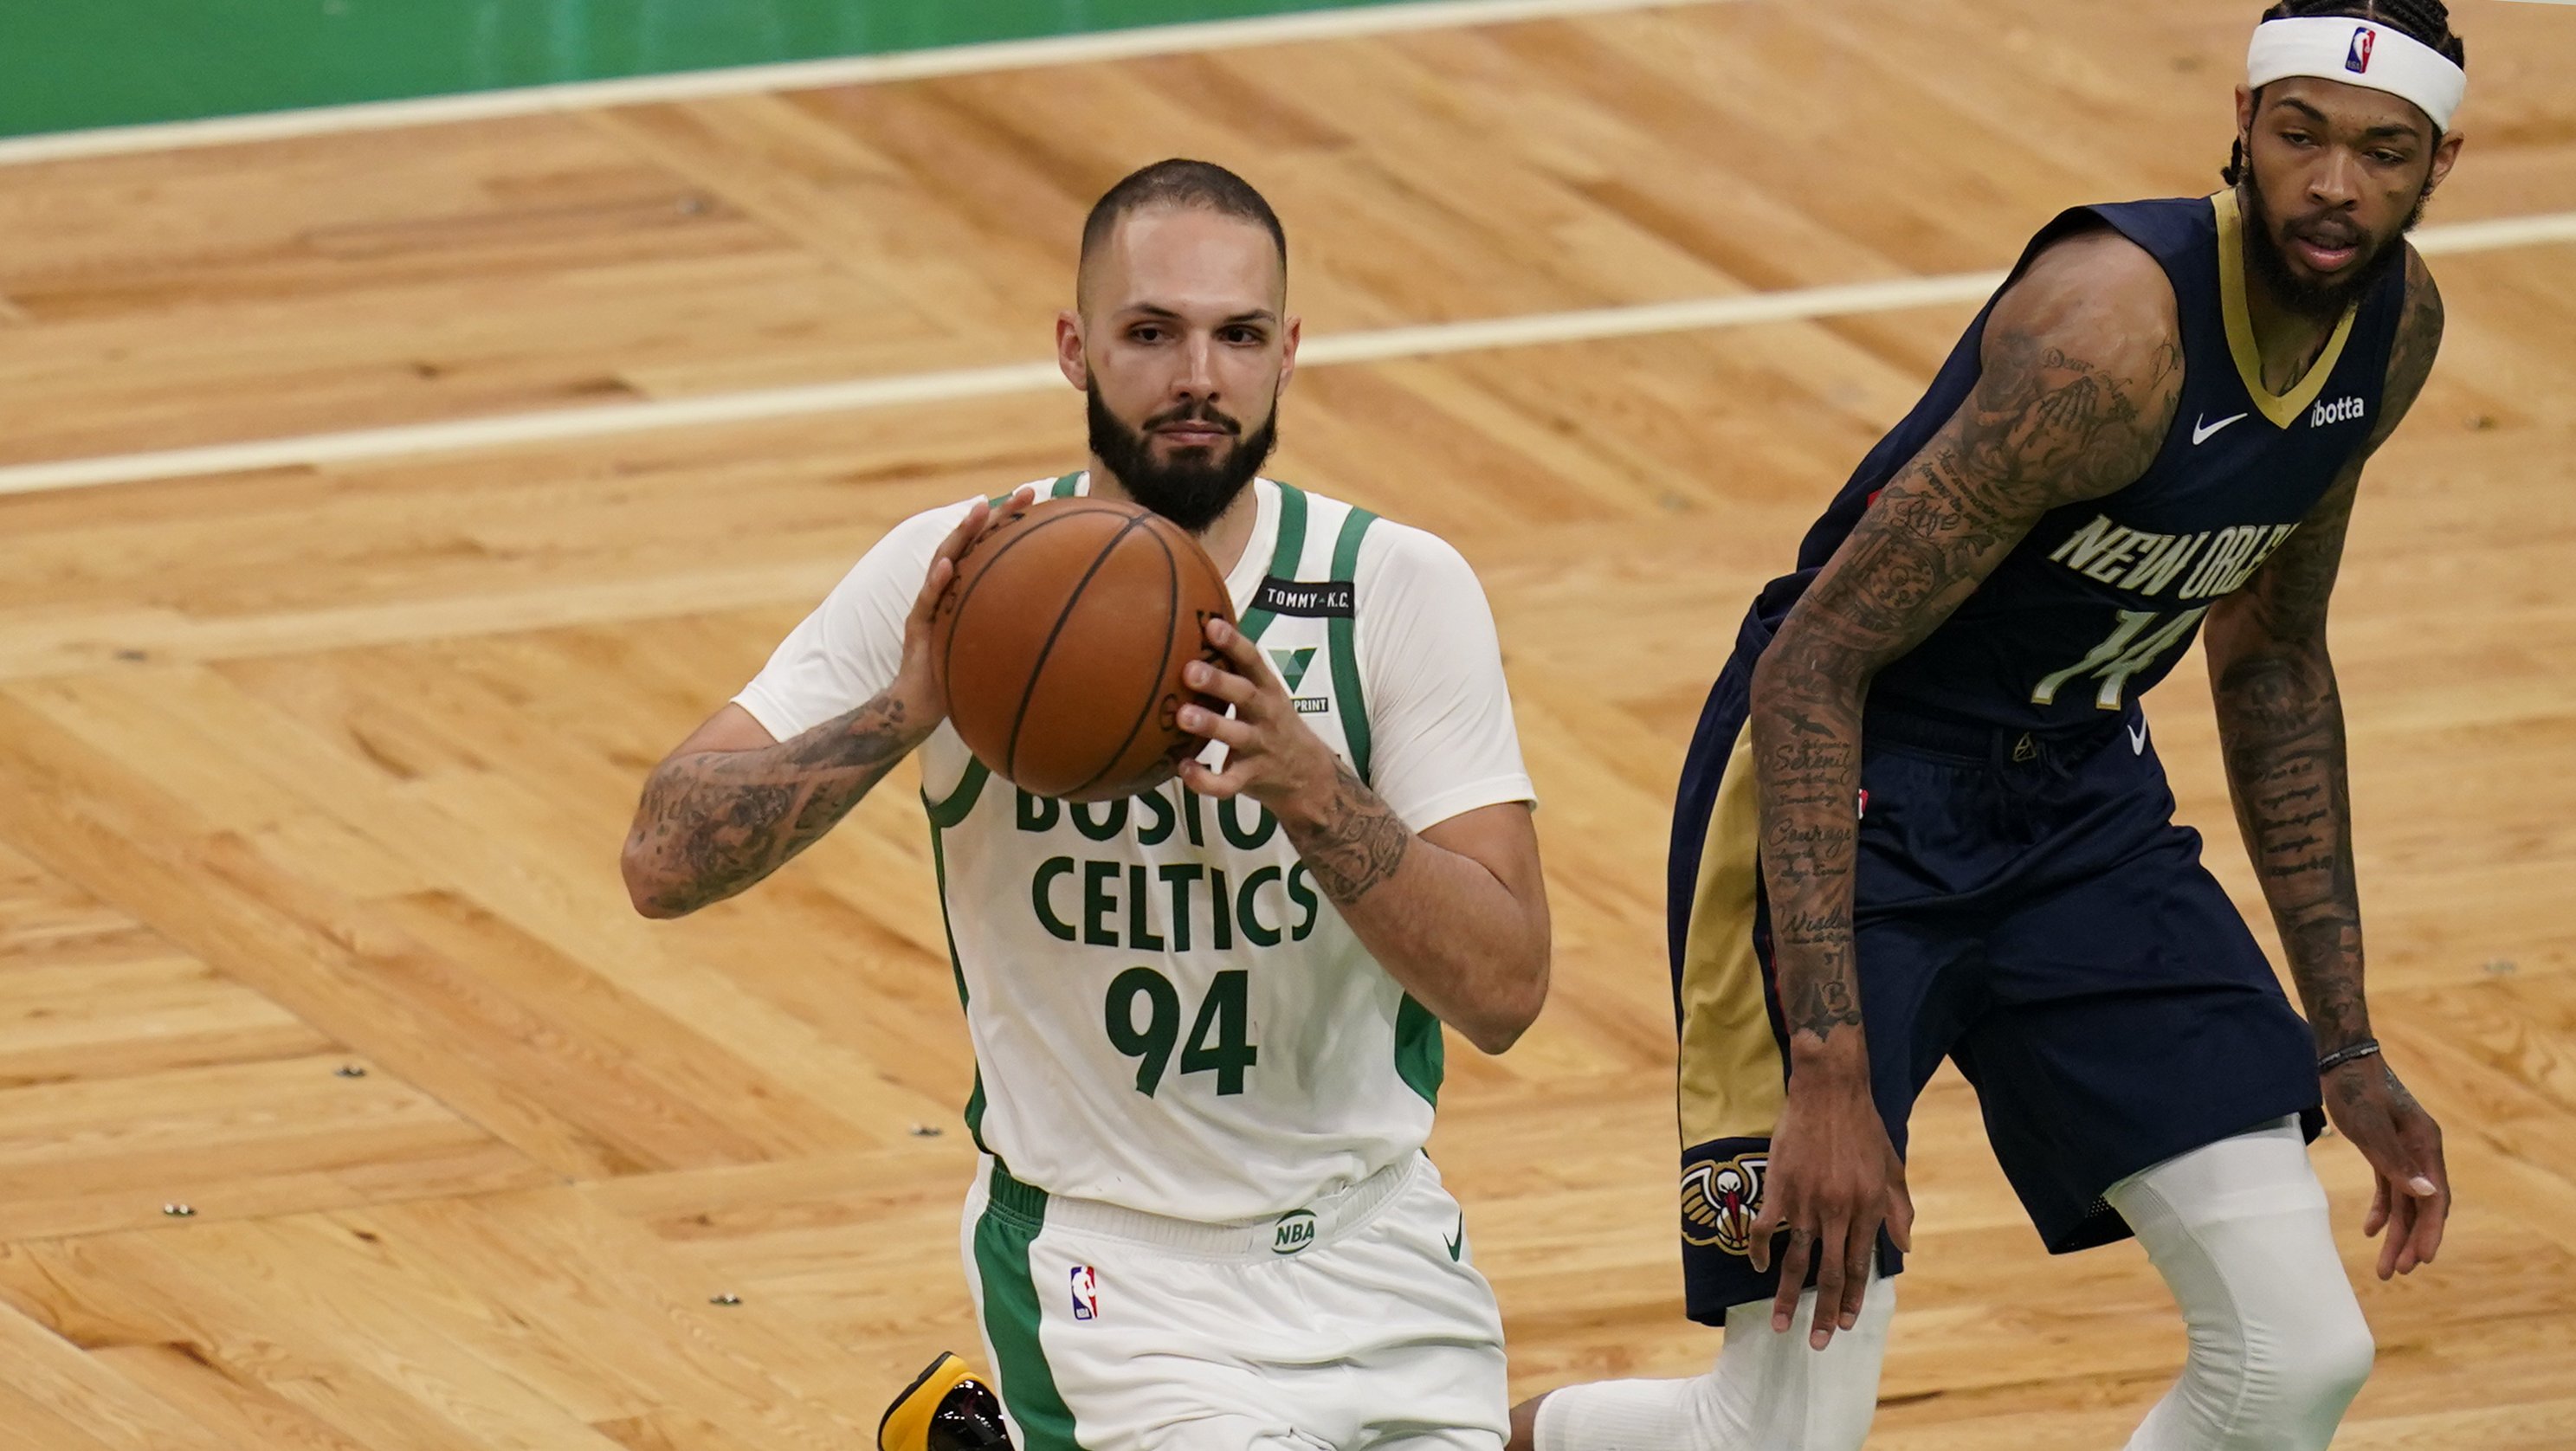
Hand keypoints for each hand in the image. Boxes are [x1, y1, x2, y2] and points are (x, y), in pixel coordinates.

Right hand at [898, 489, 1029, 729]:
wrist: (923, 704)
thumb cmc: (963, 676)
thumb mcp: (998, 649)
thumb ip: (1017, 629)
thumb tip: (1069, 627)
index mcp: (970, 590)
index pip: (993, 549)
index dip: (1015, 525)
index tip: (1045, 502)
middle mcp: (950, 589)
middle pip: (972, 544)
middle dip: (997, 515)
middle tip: (1026, 492)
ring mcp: (931, 603)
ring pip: (945, 561)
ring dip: (962, 535)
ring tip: (980, 511)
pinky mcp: (917, 625)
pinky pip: (926, 602)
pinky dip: (935, 584)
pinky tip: (947, 568)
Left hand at [1172, 617, 1340, 813]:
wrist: (1310, 778)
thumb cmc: (1273, 725)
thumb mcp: (1265, 694)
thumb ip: (1235, 670)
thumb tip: (1190, 632)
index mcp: (1268, 690)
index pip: (1253, 660)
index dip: (1234, 642)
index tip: (1212, 625)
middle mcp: (1266, 715)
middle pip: (1246, 694)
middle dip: (1219, 682)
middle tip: (1190, 670)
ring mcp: (1260, 748)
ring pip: (1236, 736)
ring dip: (1211, 725)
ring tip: (1183, 716)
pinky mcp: (1251, 778)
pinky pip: (1227, 783)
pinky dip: (1204, 780)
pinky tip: (1183, 767)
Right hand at [1746, 1070, 1913, 1348]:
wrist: (1830, 1090)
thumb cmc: (1864, 1126)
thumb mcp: (1893, 1168)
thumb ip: (1899, 1209)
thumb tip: (1905, 1246)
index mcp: (1869, 1209)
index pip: (1858, 1266)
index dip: (1850, 1298)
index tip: (1843, 1325)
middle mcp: (1840, 1212)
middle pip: (1828, 1274)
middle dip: (1822, 1313)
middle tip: (1815, 1343)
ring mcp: (1808, 1202)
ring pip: (1797, 1260)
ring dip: (1788, 1297)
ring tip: (1780, 1323)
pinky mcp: (1781, 1187)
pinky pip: (1766, 1229)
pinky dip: (1759, 1251)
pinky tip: (1757, 1267)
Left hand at [2325, 1055, 2448, 1278]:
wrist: (2340, 1058)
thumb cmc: (2355, 1089)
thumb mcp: (2371, 1127)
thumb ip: (2396, 1161)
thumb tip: (2427, 1195)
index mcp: (2426, 1145)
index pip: (2435, 1198)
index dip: (2430, 1231)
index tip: (2421, 1260)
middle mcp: (2420, 1151)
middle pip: (2421, 1205)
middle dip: (2411, 1240)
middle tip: (2395, 1272)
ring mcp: (2404, 1151)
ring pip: (2405, 1201)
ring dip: (2397, 1233)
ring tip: (2385, 1265)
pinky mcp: (2384, 1149)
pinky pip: (2389, 1187)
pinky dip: (2382, 1209)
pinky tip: (2370, 1230)